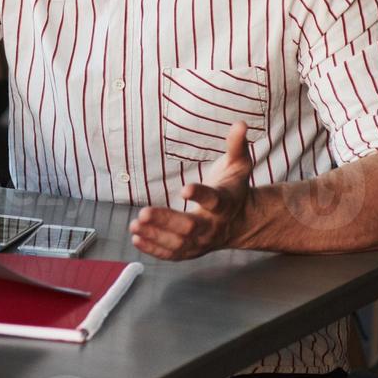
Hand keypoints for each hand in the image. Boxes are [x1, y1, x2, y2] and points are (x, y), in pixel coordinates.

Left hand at [129, 122, 252, 260]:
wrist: (244, 222)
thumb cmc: (235, 190)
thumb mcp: (239, 165)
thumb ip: (236, 145)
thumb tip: (240, 123)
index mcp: (225, 203)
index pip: (213, 200)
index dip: (200, 194)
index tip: (184, 188)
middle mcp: (213, 225)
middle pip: (190, 227)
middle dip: (166, 220)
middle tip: (143, 213)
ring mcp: (203, 241)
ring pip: (179, 244)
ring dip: (155, 236)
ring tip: (134, 226)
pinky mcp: (192, 250)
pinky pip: (173, 254)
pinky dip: (154, 249)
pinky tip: (136, 239)